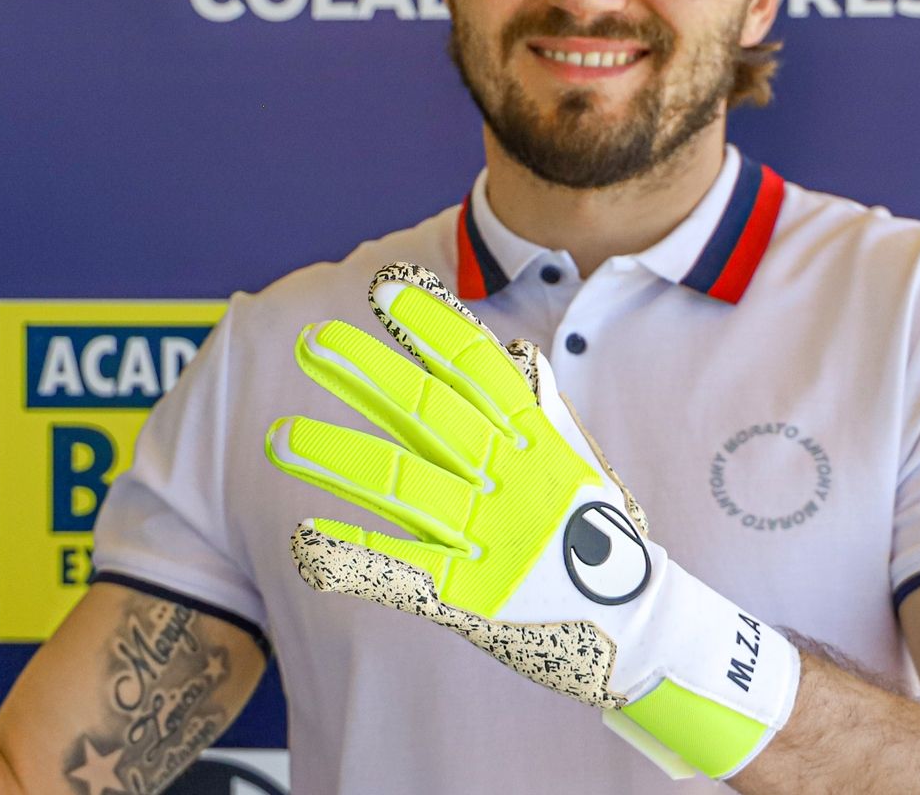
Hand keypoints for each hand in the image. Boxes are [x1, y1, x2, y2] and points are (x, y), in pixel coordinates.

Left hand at [265, 264, 799, 778]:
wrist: (641, 635)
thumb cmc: (604, 544)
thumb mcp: (583, 468)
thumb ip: (543, 411)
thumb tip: (517, 351)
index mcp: (534, 443)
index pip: (474, 367)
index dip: (429, 323)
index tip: (385, 285)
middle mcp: (508, 480)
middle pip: (427, 413)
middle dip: (367, 375)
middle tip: (312, 343)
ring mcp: (486, 538)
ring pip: (399, 485)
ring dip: (335, 457)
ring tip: (278, 439)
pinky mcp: (466, 599)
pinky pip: (397, 573)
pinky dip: (349, 558)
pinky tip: (303, 542)